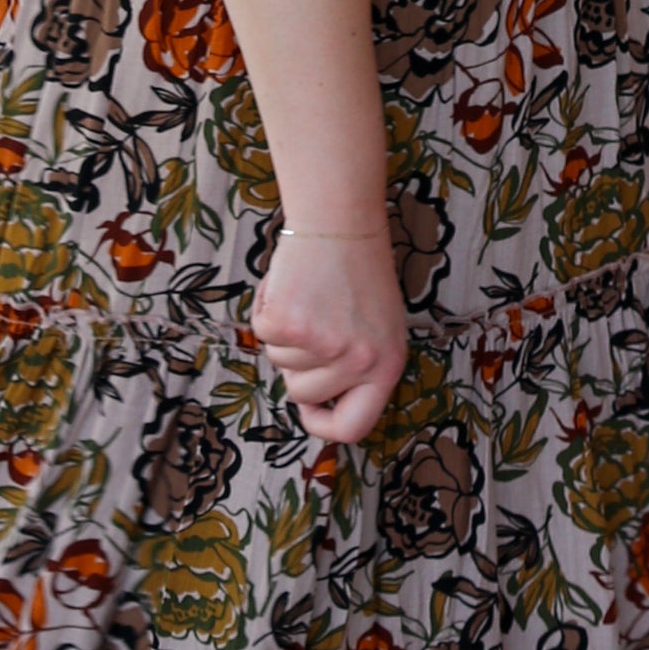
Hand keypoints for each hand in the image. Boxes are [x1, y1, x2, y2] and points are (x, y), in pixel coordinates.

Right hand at [252, 222, 408, 446]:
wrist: (341, 221)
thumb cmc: (358, 272)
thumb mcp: (378, 329)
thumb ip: (356, 368)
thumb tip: (318, 407)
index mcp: (387, 366)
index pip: (353, 428)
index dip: (324, 425)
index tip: (309, 409)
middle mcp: (359, 361)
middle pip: (302, 394)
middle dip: (296, 364)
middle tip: (313, 322)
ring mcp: (323, 344)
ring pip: (279, 363)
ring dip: (284, 333)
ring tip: (309, 297)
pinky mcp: (289, 323)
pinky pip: (261, 334)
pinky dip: (267, 309)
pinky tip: (290, 285)